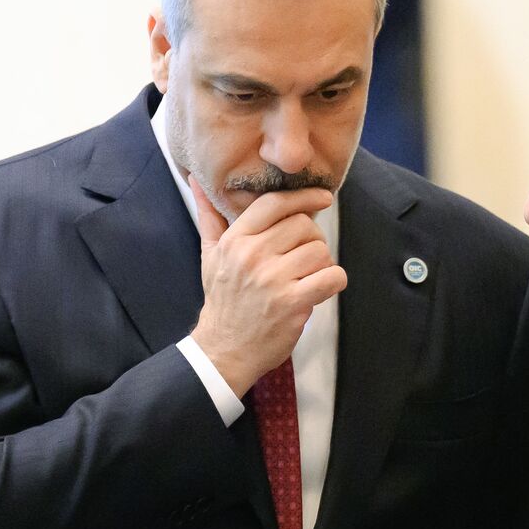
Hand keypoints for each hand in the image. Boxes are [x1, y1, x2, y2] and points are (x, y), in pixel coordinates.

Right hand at [188, 177, 346, 395]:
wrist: (224, 350)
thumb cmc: (223, 299)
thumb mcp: (210, 255)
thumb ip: (209, 215)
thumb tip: (195, 178)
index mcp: (235, 240)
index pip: (275, 203)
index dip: (304, 197)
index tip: (323, 198)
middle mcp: (253, 256)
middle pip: (304, 225)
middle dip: (311, 239)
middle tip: (303, 257)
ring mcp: (274, 279)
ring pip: (321, 250)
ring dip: (322, 263)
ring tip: (307, 276)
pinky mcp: (294, 302)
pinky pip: (333, 276)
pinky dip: (334, 281)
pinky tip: (319, 289)